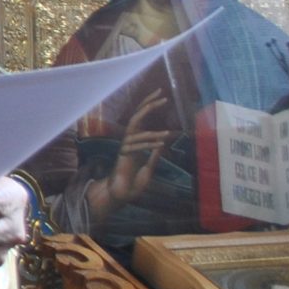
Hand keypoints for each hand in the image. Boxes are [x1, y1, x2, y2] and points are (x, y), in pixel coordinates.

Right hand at [84, 94, 168, 223]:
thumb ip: (154, 156)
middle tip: (161, 93)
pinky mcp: (123, 155)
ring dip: (152, 132)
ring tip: (167, 134)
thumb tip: (162, 144)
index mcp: (136, 142)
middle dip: (148, 103)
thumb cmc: (132, 184)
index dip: (150, 106)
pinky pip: (135, 145)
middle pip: (137, 116)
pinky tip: (160, 144)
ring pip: (136, 129)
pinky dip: (148, 144)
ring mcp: (125, 146)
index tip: (162, 96)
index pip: (142, 119)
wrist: (121, 196)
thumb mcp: (148, 169)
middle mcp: (130, 141)